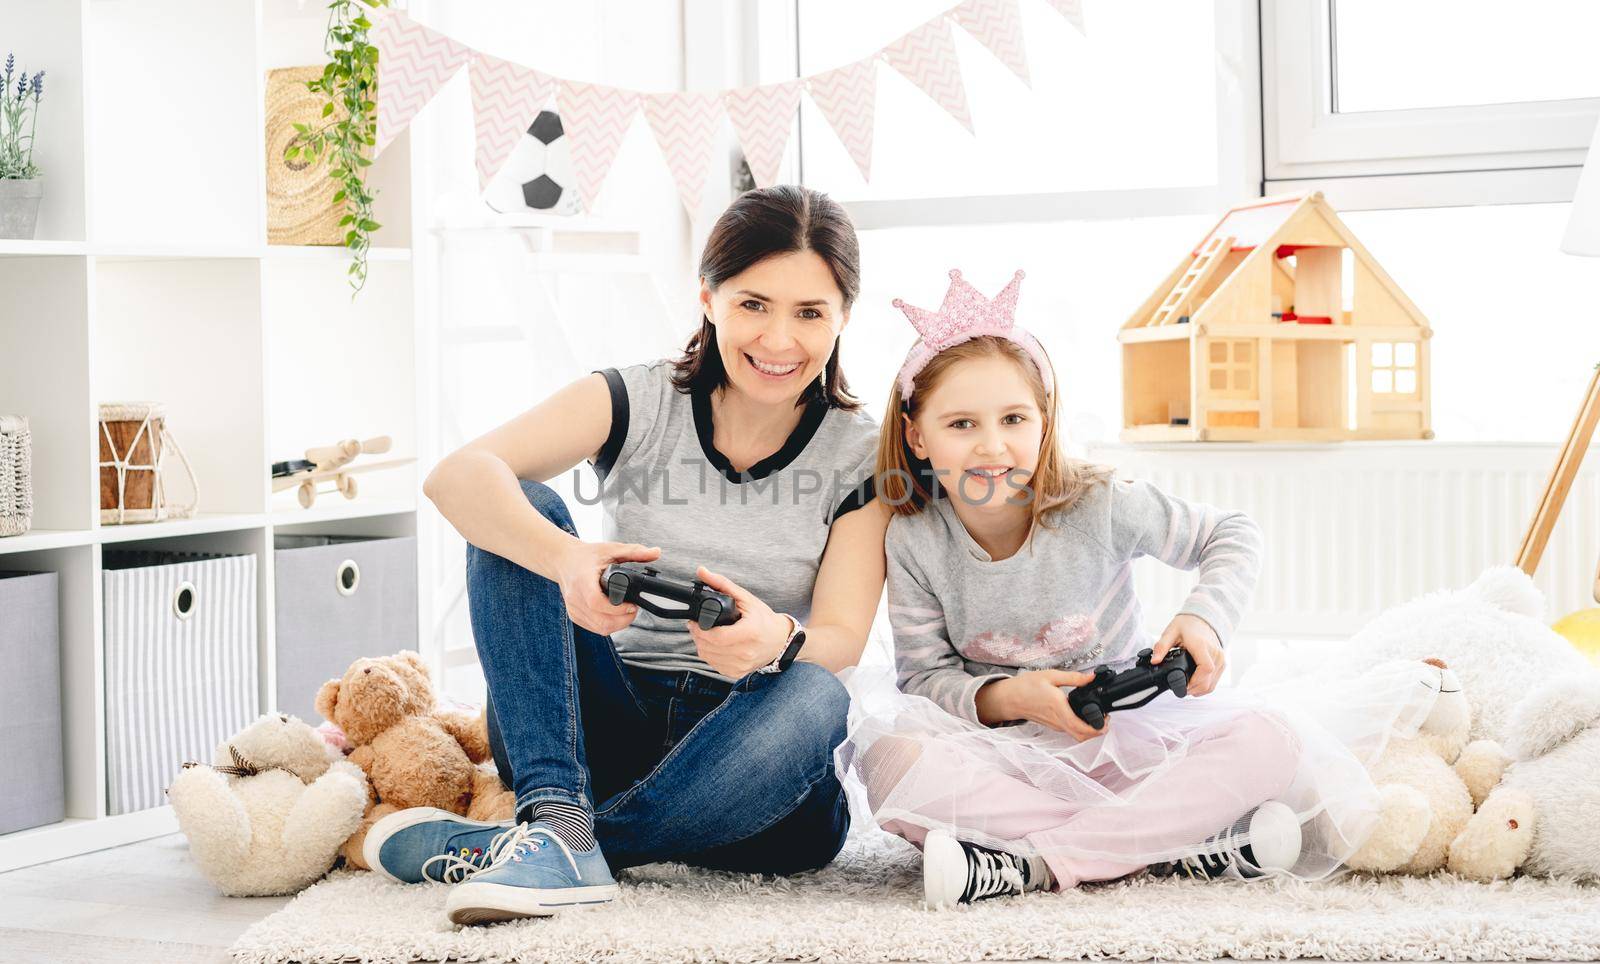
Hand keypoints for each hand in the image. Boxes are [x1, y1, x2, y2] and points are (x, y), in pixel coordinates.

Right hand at [552, 539, 660, 636]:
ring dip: (617, 624)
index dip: (617, 609)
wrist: (564, 561)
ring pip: (599, 629)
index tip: (632, 605)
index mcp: (583, 580)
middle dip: (623, 620)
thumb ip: (634, 552)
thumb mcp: (611, 549)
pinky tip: (614, 616)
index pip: (596, 602)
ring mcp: (573, 609)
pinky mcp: (574, 616)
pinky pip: (594, 628)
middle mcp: (576, 597)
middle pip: (601, 621)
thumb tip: (656, 553)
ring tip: (626, 612)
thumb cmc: (586, 556)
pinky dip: (608, 626)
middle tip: (633, 608)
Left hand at [685, 566, 788, 678]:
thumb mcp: (746, 599)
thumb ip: (723, 585)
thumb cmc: (765, 620)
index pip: (716, 636)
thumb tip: (702, 571)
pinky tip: (715, 645)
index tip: (695, 621)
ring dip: (702, 645)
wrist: (781, 641)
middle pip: (708, 647)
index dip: (700, 629)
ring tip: (706, 634)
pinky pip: (714, 665)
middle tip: (697, 625)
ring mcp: (741, 665)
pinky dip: (710, 654)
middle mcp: (745, 652)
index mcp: (749, 633)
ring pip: (708, 657)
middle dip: (697, 635)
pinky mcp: (737, 673)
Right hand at [989, 670, 1106, 741]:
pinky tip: (1083, 714)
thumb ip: (1074, 678)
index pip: (1082, 728)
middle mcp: (1058, 721)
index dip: (1098, 728)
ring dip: (1090, 730)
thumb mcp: (1050, 675)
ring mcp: (1055, 725)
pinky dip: (1080, 727)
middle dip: (1098, 732)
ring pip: (1077, 735)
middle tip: (1105, 719)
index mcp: (1059, 708)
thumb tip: (1092, 677)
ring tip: (1096, 715)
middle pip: (1082, 737)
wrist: (1009, 698)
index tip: (1106, 719)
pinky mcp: (1053, 725)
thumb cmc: (1026, 686)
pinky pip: (1070, 731)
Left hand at [1151, 613, 1223, 695]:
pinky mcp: (1222, 662)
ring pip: (1212, 684)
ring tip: (1185, 686)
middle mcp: (1215, 654)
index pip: (1206, 669)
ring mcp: (1220, 659)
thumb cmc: (1187, 624)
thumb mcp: (1171, 632)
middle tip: (1179, 689)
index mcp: (1202, 646)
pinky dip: (1205, 685)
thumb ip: (1162, 647)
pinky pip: (1215, 680)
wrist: (1202, 619)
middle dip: (1193, 689)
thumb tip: (1154, 661)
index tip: (1182, 686)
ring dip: (1199, 689)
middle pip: (1208, 681)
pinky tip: (1194, 683)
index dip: (1194, 682)